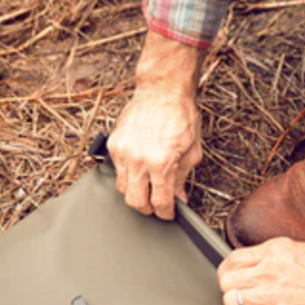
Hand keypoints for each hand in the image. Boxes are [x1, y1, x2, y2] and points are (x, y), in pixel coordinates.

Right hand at [108, 31, 205, 219]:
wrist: (163, 90)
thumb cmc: (181, 115)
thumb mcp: (192, 151)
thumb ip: (182, 178)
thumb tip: (179, 197)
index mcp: (161, 162)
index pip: (160, 201)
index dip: (166, 213)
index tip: (168, 214)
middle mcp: (138, 159)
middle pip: (135, 201)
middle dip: (147, 208)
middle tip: (156, 206)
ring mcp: (122, 151)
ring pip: (122, 188)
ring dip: (135, 192)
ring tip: (147, 188)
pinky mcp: (113, 143)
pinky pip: (116, 170)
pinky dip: (127, 175)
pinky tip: (138, 171)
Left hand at [218, 237, 304, 304]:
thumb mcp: (301, 250)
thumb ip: (276, 255)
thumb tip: (260, 262)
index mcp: (274, 251)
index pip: (234, 258)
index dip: (227, 269)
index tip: (229, 276)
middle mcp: (268, 270)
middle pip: (227, 280)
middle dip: (229, 288)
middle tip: (236, 295)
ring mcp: (269, 295)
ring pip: (230, 301)